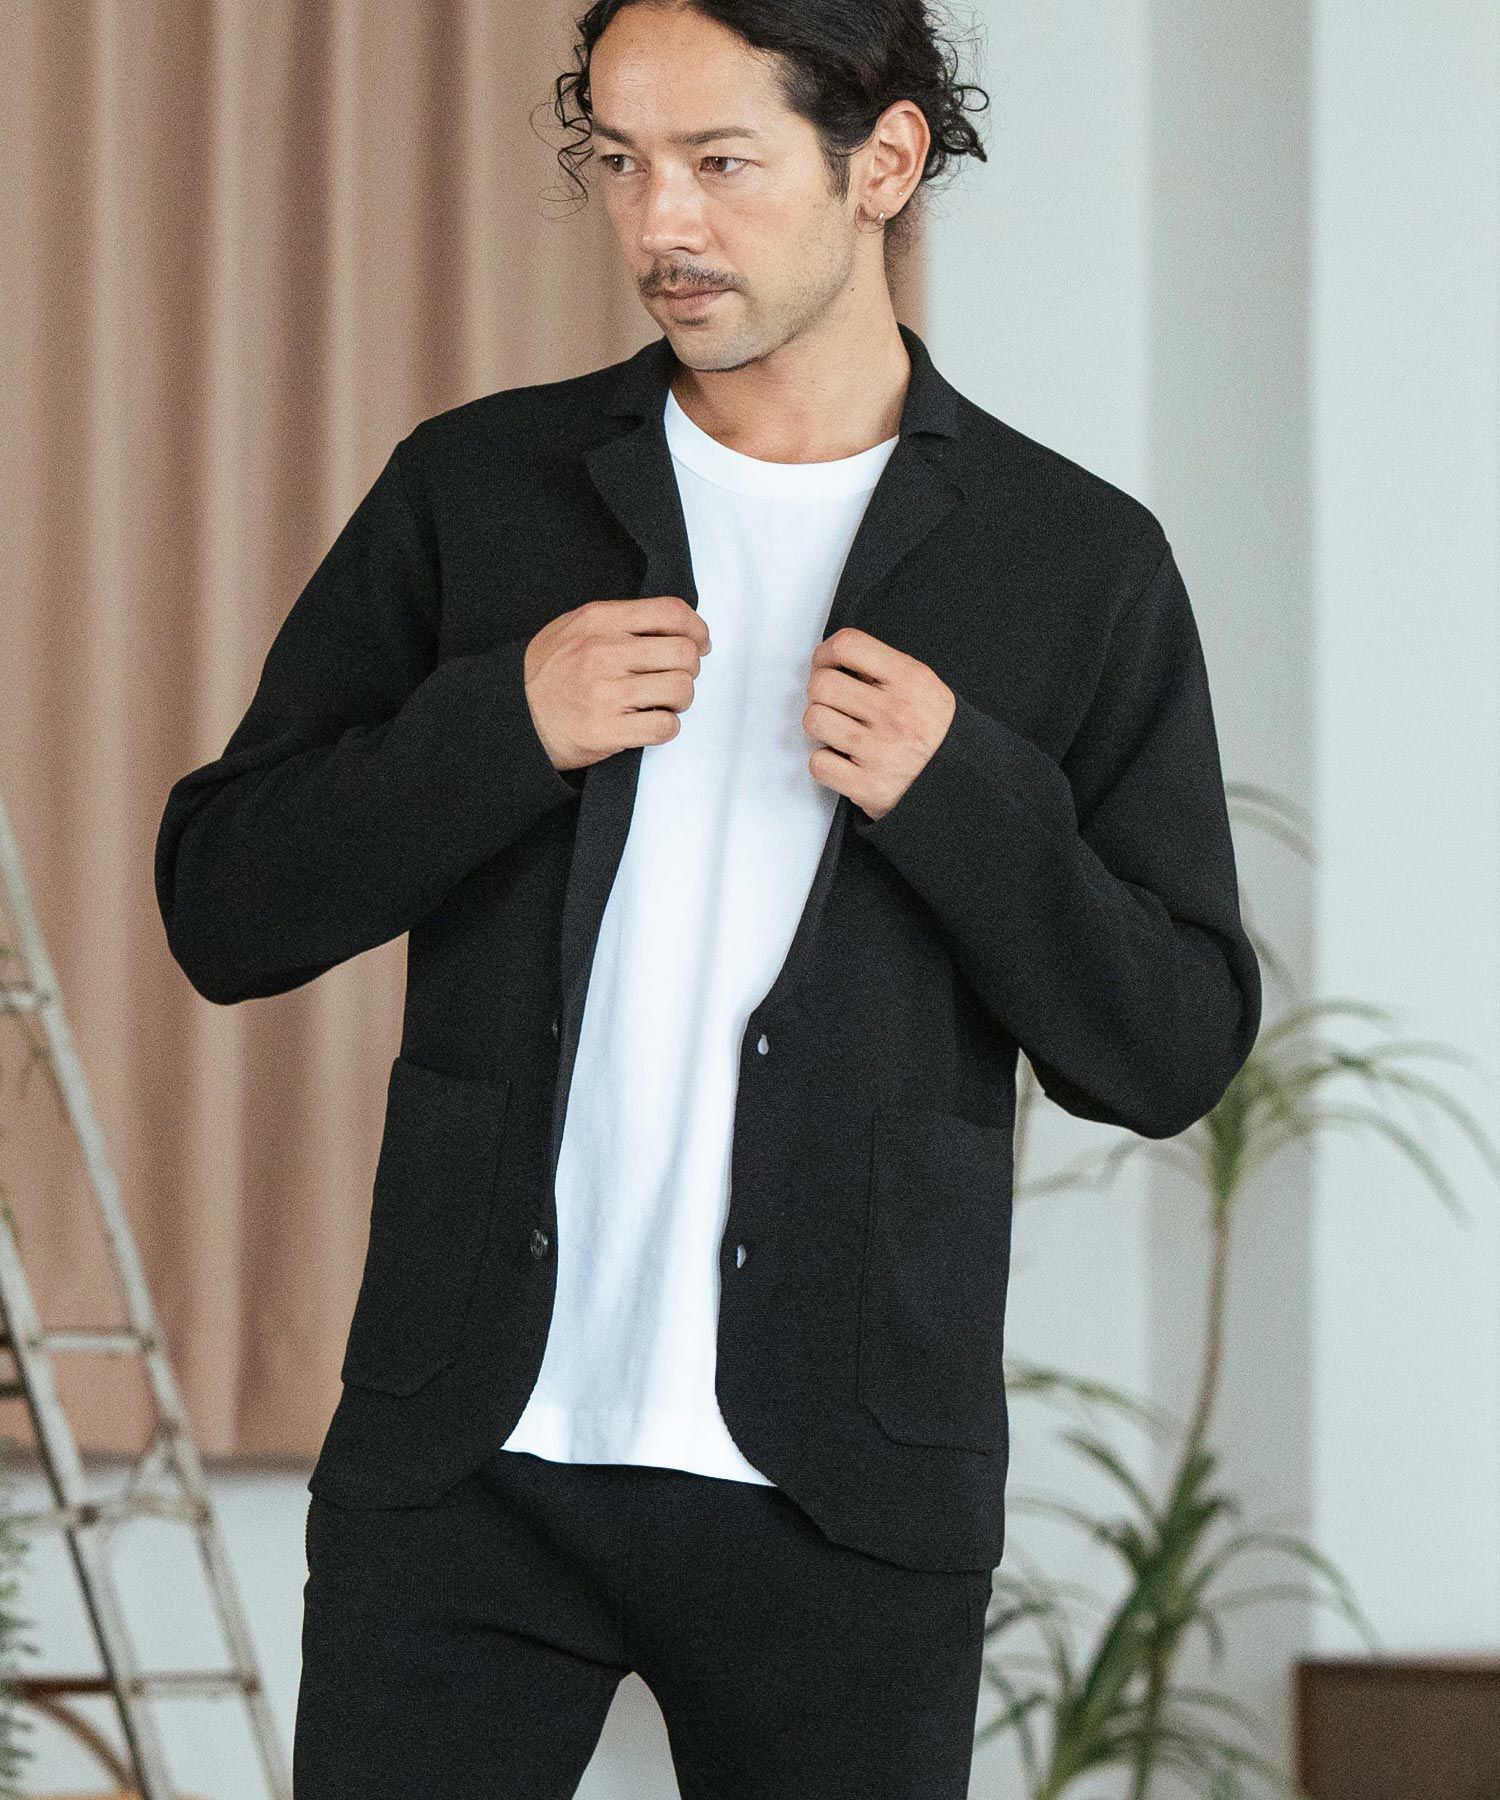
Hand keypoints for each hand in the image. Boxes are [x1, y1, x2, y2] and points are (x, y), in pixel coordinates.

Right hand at [523, 595, 711, 772]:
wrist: (512, 714)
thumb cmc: (548, 672)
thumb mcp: (576, 627)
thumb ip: (621, 621)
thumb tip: (677, 626)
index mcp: (600, 621)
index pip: (672, 613)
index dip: (697, 629)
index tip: (700, 643)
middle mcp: (604, 652)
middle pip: (684, 653)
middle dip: (690, 669)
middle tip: (674, 678)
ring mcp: (606, 693)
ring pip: (681, 689)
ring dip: (680, 700)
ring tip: (661, 702)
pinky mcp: (607, 730)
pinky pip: (665, 726)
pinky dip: (666, 727)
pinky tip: (650, 723)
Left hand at [803, 628, 955, 821]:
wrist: (959, 779)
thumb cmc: (931, 730)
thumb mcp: (921, 685)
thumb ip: (881, 667)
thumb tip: (831, 659)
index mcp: (910, 680)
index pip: (848, 645)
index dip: (825, 653)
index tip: (825, 664)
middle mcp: (896, 713)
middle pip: (822, 684)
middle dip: (820, 692)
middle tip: (833, 702)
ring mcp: (881, 750)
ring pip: (814, 720)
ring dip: (821, 726)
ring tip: (840, 731)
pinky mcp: (868, 785)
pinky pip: (818, 763)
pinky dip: (825, 762)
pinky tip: (843, 759)